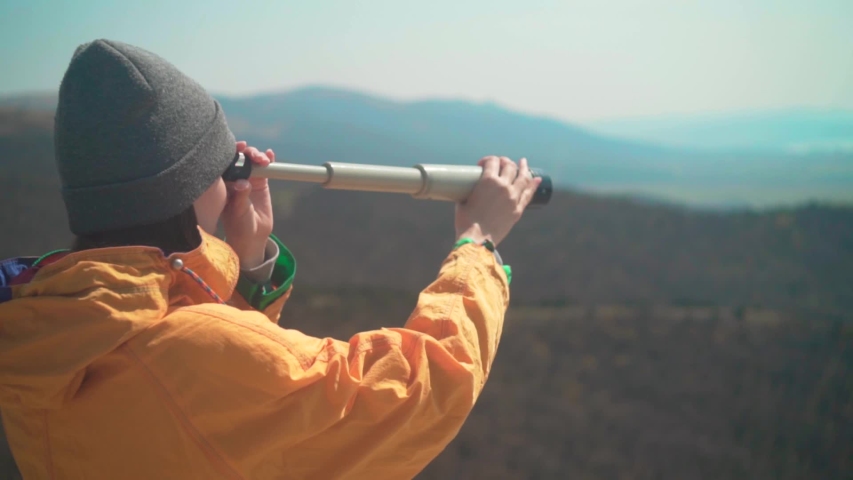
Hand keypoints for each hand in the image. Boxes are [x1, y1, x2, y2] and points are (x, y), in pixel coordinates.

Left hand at [222, 141, 275, 269]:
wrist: (252, 235)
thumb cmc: (239, 224)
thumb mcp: (238, 211)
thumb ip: (240, 196)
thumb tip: (243, 183)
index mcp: (224, 183)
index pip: (225, 162)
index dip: (231, 152)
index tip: (238, 148)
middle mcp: (235, 178)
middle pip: (240, 158)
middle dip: (247, 153)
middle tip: (254, 157)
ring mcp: (248, 179)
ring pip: (252, 161)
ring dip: (258, 156)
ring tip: (264, 160)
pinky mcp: (261, 183)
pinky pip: (265, 169)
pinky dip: (268, 160)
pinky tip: (271, 154)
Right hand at [454, 156, 541, 246]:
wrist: (477, 239)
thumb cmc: (466, 222)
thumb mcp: (463, 201)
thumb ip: (469, 192)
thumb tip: (470, 190)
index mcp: (488, 181)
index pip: (492, 161)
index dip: (488, 159)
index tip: (483, 164)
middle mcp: (503, 186)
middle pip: (509, 166)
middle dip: (504, 161)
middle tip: (501, 163)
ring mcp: (513, 197)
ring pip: (523, 177)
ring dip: (523, 168)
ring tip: (523, 163)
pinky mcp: (518, 209)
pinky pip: (529, 194)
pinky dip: (533, 185)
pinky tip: (537, 179)